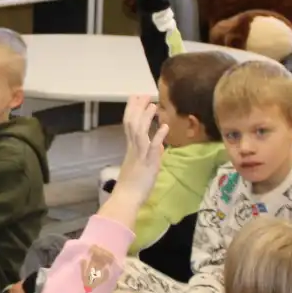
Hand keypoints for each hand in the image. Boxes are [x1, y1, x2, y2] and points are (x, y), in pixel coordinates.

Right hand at [100, 96, 169, 221]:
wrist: (126, 198)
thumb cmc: (132, 185)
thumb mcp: (141, 165)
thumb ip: (149, 153)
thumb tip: (158, 145)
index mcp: (131, 148)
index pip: (129, 124)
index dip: (133, 110)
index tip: (137, 97)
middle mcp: (133, 148)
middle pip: (132, 123)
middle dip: (137, 108)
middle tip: (143, 94)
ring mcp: (140, 155)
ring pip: (140, 132)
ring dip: (146, 118)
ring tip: (153, 105)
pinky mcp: (147, 164)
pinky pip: (152, 148)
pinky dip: (158, 136)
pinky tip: (165, 127)